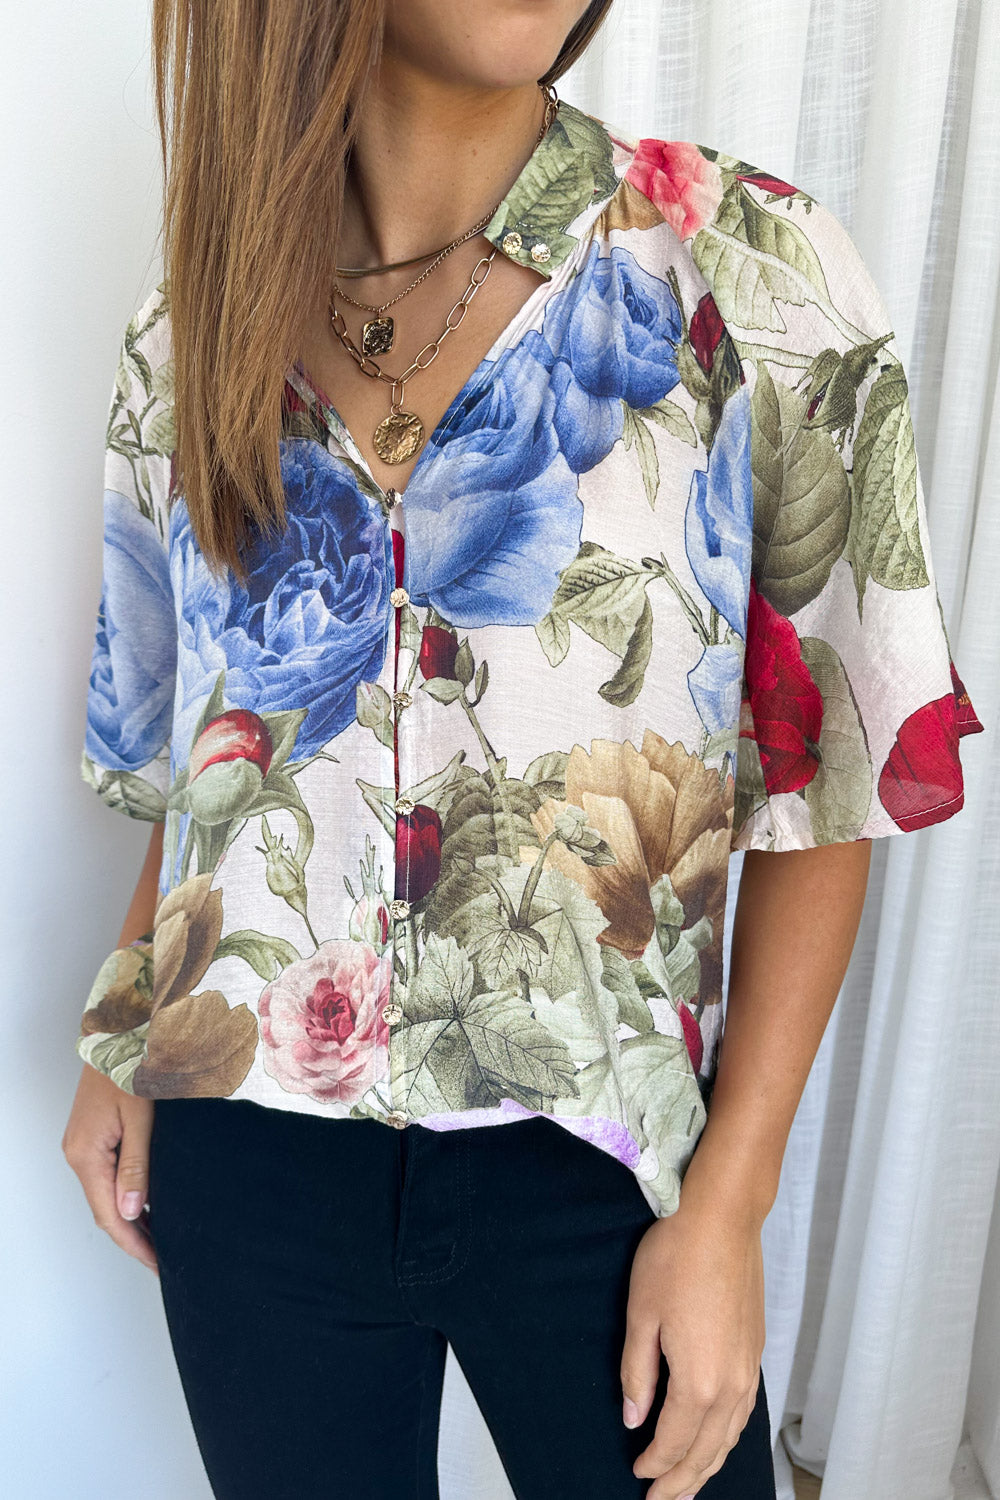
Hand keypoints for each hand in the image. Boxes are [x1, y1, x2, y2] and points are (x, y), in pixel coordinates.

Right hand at [63, 1063, 157, 1273]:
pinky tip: (146, 1204)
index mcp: (86, 1154)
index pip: (108, 1215)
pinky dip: (126, 1196)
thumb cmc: (130, 1069)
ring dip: (130, 1218)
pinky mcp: (92, 1137)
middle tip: (162, 1258)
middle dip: (132, 1237)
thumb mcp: (139, 1119)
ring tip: (159, 1239)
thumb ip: (136, 1166)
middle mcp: (78, 1154)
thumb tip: (132, 1212)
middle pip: (104, 1209)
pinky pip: (106, 1176)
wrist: (116, 1036)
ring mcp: (83, 1145)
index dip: (132, 1243)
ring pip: (104, 1194)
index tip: (156, 1263)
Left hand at [620, 1193, 764, 1496]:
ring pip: (730, 1437)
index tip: (636, 1476)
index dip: (654, 1466)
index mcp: (698, 1382)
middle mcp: (731, 1386)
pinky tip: (717, 1440)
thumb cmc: (675, 1259)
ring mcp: (748, 1369)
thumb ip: (637, 1374)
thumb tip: (633, 1418)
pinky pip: (743, 1414)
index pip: (674, 1443)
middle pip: (707, 1451)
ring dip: (708, 1466)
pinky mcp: (755, 1352)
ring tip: (688, 1486)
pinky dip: (727, 1438)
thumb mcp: (640, 1316)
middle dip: (682, 1482)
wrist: (722, 1219)